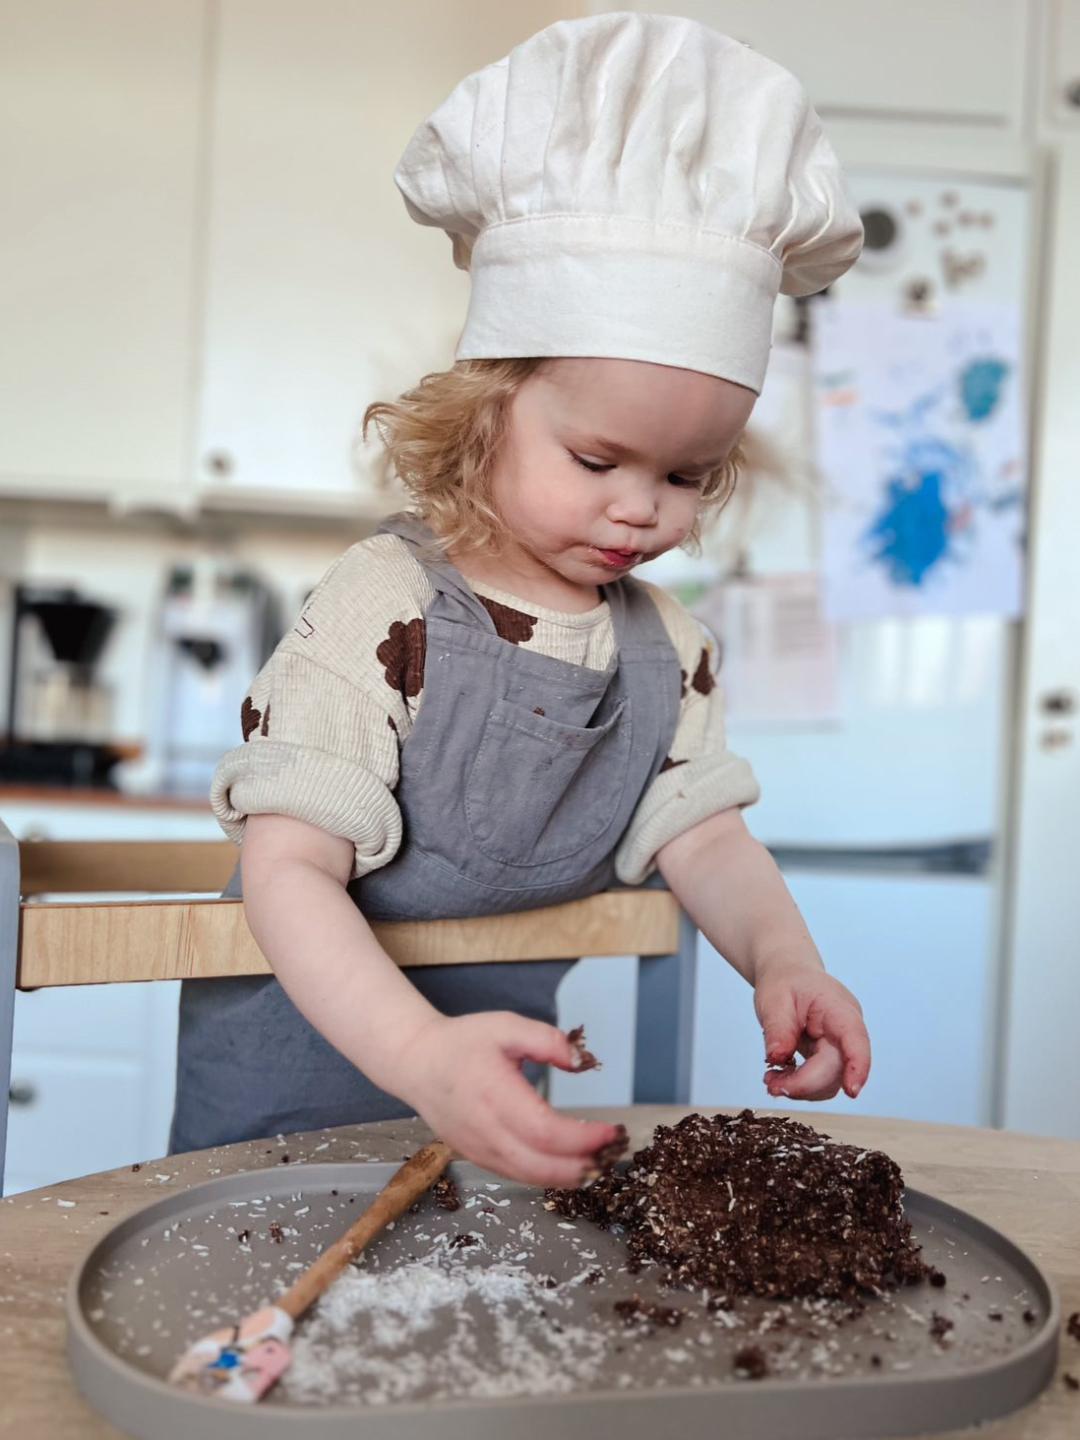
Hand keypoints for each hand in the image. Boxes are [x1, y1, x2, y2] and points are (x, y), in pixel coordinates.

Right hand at [394, 1011, 621, 1187]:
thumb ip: (547, 1040)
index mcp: (494, 1094)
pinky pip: (516, 1176)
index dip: (582, 1139)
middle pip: (540, 1166)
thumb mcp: (506, 1026)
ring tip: (598, 1162)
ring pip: (529, 1177)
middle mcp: (485, 1130)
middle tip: (612, 1153)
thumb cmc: (462, 1042)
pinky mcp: (476, 1158)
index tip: (610, 1131)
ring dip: (568, 1177)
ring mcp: (478, 1149)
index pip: (545, 1131)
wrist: (417, 1063)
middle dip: (582, 1166)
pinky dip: (546, 1177)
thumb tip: (580, 1063)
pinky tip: (568, 1167)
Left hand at [753, 960, 870, 1102]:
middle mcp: (845, 1030)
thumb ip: (777, 1029)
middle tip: (772, 1085)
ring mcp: (839, 1045)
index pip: (855, 1038)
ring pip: (830, 1081)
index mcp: (838, 1008)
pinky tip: (780, 1076)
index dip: (858, 1066)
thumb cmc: (785, 980)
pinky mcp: (828, 1057)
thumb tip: (777, 1058)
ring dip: (801, 1088)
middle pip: (837, 1067)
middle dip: (805, 1084)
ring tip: (772, 1080)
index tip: (852, 1091)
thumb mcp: (773, 999)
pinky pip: (820, 1080)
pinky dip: (799, 1085)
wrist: (787, 973)